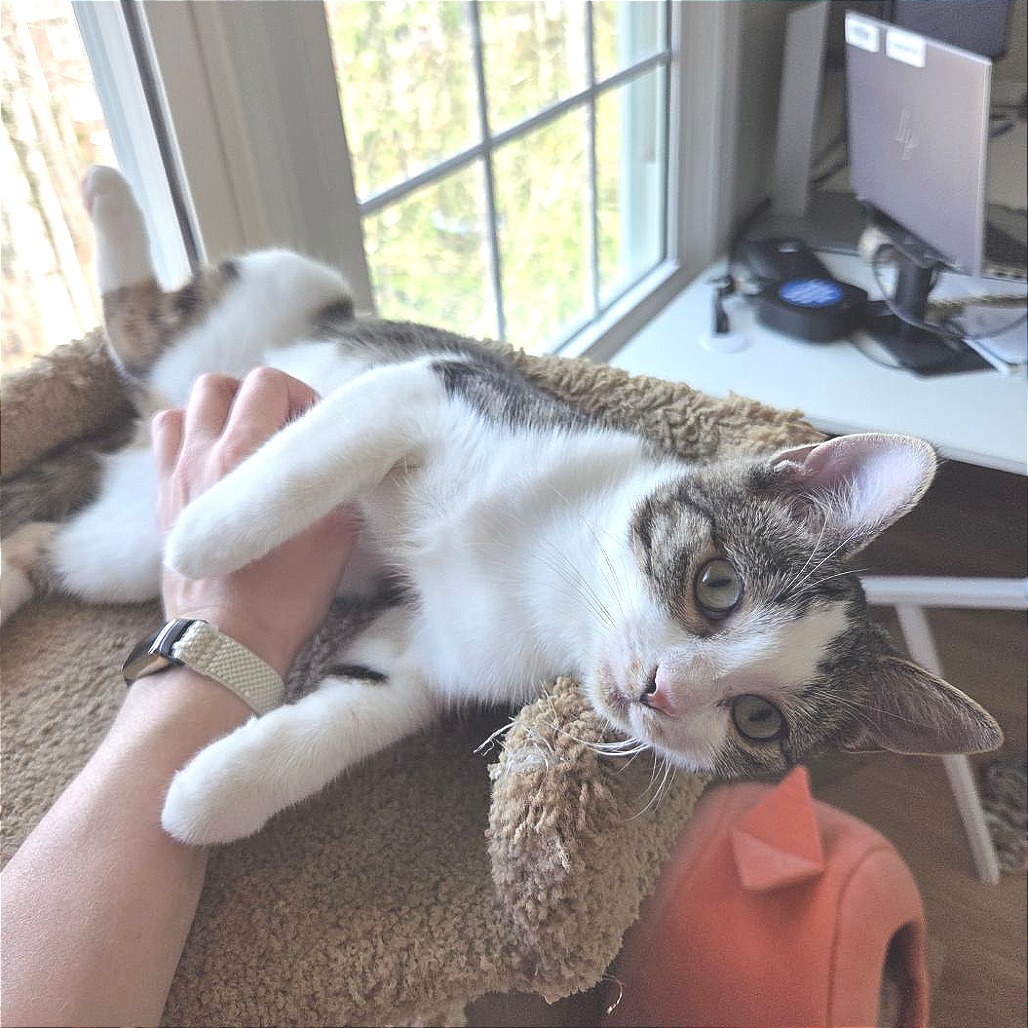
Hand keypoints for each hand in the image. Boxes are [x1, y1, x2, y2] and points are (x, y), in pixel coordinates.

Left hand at [151, 368, 359, 677]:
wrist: (226, 643)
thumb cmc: (284, 595)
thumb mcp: (338, 536)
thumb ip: (343, 484)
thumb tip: (353, 463)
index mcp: (246, 456)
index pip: (269, 382)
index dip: (302, 396)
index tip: (318, 432)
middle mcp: (203, 457)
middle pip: (222, 384)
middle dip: (258, 397)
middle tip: (284, 430)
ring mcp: (176, 478)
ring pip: (185, 408)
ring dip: (217, 413)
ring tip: (245, 441)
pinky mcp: (163, 502)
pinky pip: (164, 443)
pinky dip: (188, 438)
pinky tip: (215, 465)